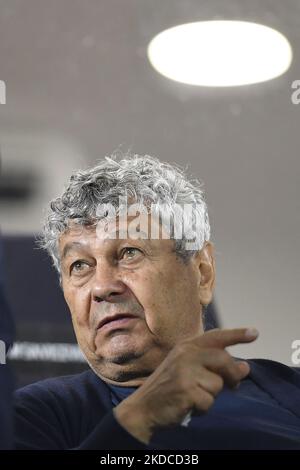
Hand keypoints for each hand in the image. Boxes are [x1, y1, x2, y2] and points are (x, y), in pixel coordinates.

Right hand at [114, 327, 258, 443]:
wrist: (144, 407)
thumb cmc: (170, 387)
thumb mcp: (188, 369)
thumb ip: (214, 365)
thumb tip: (244, 367)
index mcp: (186, 346)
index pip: (216, 337)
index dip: (237, 335)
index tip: (254, 333)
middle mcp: (185, 354)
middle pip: (223, 360)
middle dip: (232, 375)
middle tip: (234, 385)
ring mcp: (184, 371)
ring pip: (218, 384)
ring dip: (211, 395)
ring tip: (194, 395)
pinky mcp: (185, 390)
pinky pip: (209, 401)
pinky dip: (203, 408)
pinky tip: (190, 406)